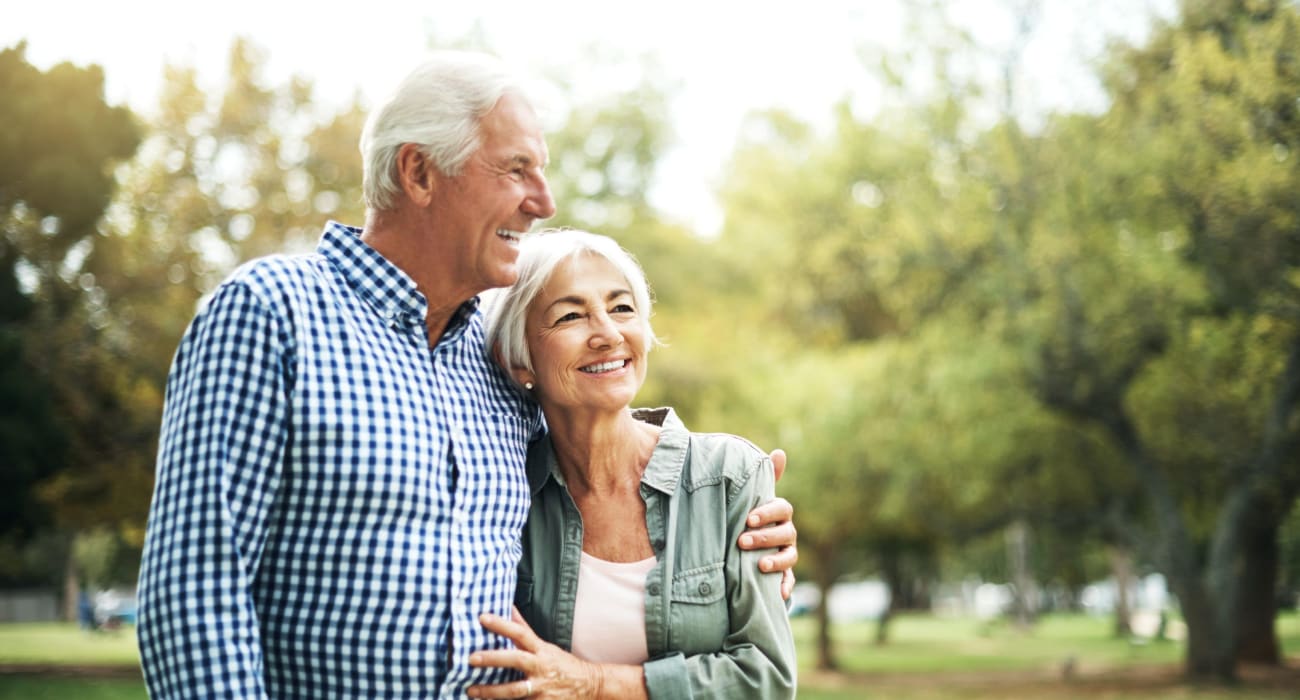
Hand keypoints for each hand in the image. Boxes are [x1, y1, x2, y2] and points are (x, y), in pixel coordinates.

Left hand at [468, 608, 603, 698]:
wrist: (589, 686)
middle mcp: (541, 667)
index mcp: (541, 650)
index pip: (521, 632)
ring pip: (515, 690)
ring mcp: (542, 688)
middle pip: (516, 660)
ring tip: (471, 690)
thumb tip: (508, 607)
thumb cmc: (562, 663)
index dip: (502, 624)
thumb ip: (524, 629)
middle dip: (493, 659)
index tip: (482, 617)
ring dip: (492, 691)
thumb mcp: (545, 646)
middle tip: (471, 658)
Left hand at [739, 448, 797, 598]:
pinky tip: (779, 594)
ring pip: (790, 556)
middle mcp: (788, 533)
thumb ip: (765, 478)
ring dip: (776, 561)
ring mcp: (788, 553)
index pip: (782, 509)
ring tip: (758, 565)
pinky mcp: (784, 574)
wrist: (749, 544)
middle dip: (764, 537)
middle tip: (742, 541)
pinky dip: (786, 587)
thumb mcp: (755, 498)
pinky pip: (790, 581)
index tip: (749, 518)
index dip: (768, 513)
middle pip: (785, 533)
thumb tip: (780, 452)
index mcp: (781, 514)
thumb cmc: (752, 516)